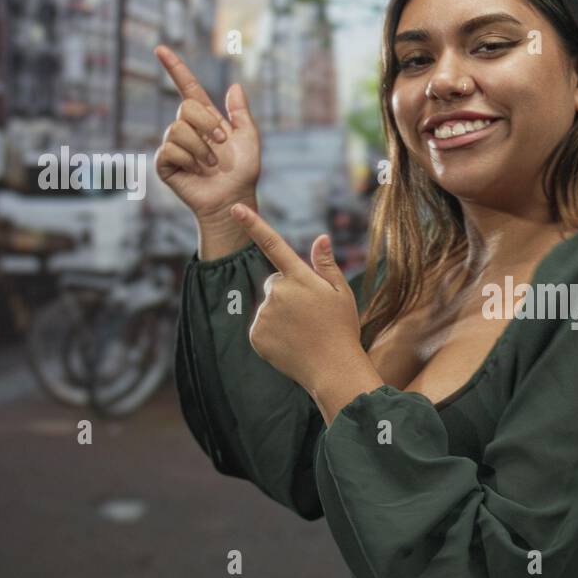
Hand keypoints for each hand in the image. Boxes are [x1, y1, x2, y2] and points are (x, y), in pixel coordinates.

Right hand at [153, 45, 260, 222]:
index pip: (187, 88)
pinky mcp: (165, 163)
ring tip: (211, 165)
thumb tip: (235, 86)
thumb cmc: (243, 173)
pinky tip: (196, 171)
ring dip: (201, 148)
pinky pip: (170, 149)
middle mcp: (187, 129)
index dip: (175, 68)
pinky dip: (188, 160)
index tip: (161, 48)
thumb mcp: (250, 139)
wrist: (233, 199)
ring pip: (178, 129)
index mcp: (206, 119)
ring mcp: (175, 145)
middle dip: (208, 124)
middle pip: (186, 107)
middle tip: (222, 143)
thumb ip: (241, 113)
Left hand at [230, 203, 382, 421]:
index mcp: (300, 278)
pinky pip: (261, 326)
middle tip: (310, 313)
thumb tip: (320, 238)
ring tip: (303, 331)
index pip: (273, 244)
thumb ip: (326, 265)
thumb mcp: (342, 293)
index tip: (235, 208)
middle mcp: (278, 292)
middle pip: (274, 282)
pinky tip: (290, 342)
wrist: (332, 369)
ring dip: (281, 314)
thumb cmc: (342, 329)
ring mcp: (264, 314)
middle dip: (288, 292)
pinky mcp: (255, 335)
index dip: (253, 224)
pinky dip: (272, 332)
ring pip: (268, 305)